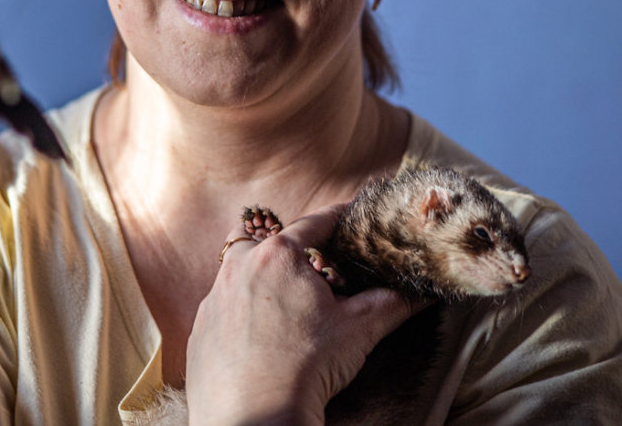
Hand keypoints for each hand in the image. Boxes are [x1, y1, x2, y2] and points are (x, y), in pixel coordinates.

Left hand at [184, 204, 426, 424]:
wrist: (256, 419)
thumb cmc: (306, 368)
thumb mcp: (359, 329)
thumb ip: (391, 302)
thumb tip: (421, 290)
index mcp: (278, 256)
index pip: (314, 223)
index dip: (337, 217)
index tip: (350, 215)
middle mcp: (238, 268)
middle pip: (262, 236)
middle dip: (285, 243)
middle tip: (310, 261)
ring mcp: (214, 299)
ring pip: (237, 271)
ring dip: (259, 276)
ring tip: (284, 299)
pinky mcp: (201, 331)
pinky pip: (222, 307)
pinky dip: (240, 311)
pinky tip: (259, 334)